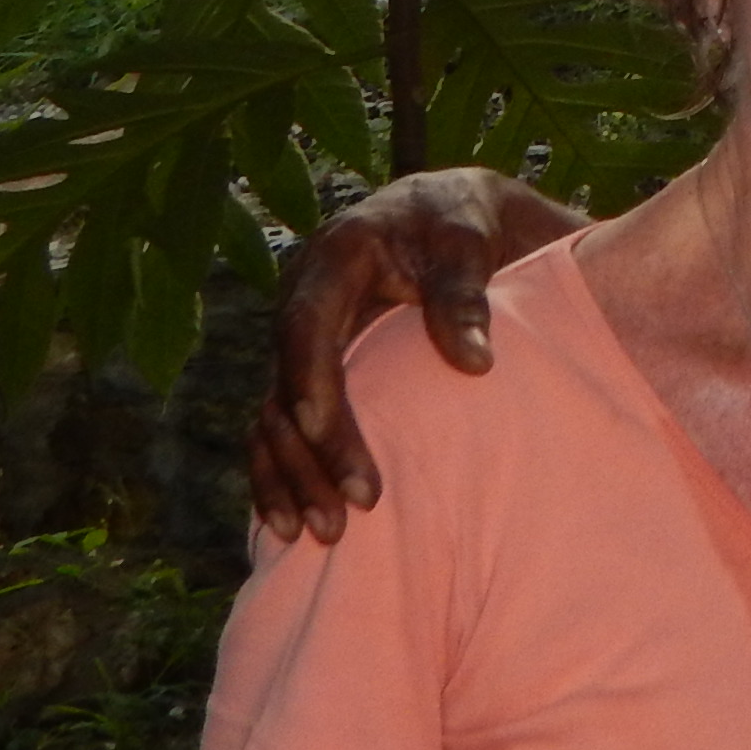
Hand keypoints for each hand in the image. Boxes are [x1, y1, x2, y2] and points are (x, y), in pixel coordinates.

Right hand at [245, 165, 585, 541]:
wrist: (447, 215)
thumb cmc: (460, 225)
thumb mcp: (467, 243)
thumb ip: (464, 294)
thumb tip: (476, 362)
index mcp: (333, 257)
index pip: (305, 325)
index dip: (309, 381)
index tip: (322, 432)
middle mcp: (301, 300)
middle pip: (284, 384)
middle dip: (310, 452)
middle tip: (348, 512)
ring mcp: (300, 339)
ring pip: (274, 417)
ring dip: (292, 477)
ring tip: (322, 534)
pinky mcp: (309, 370)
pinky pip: (279, 430)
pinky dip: (281, 474)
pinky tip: (289, 523)